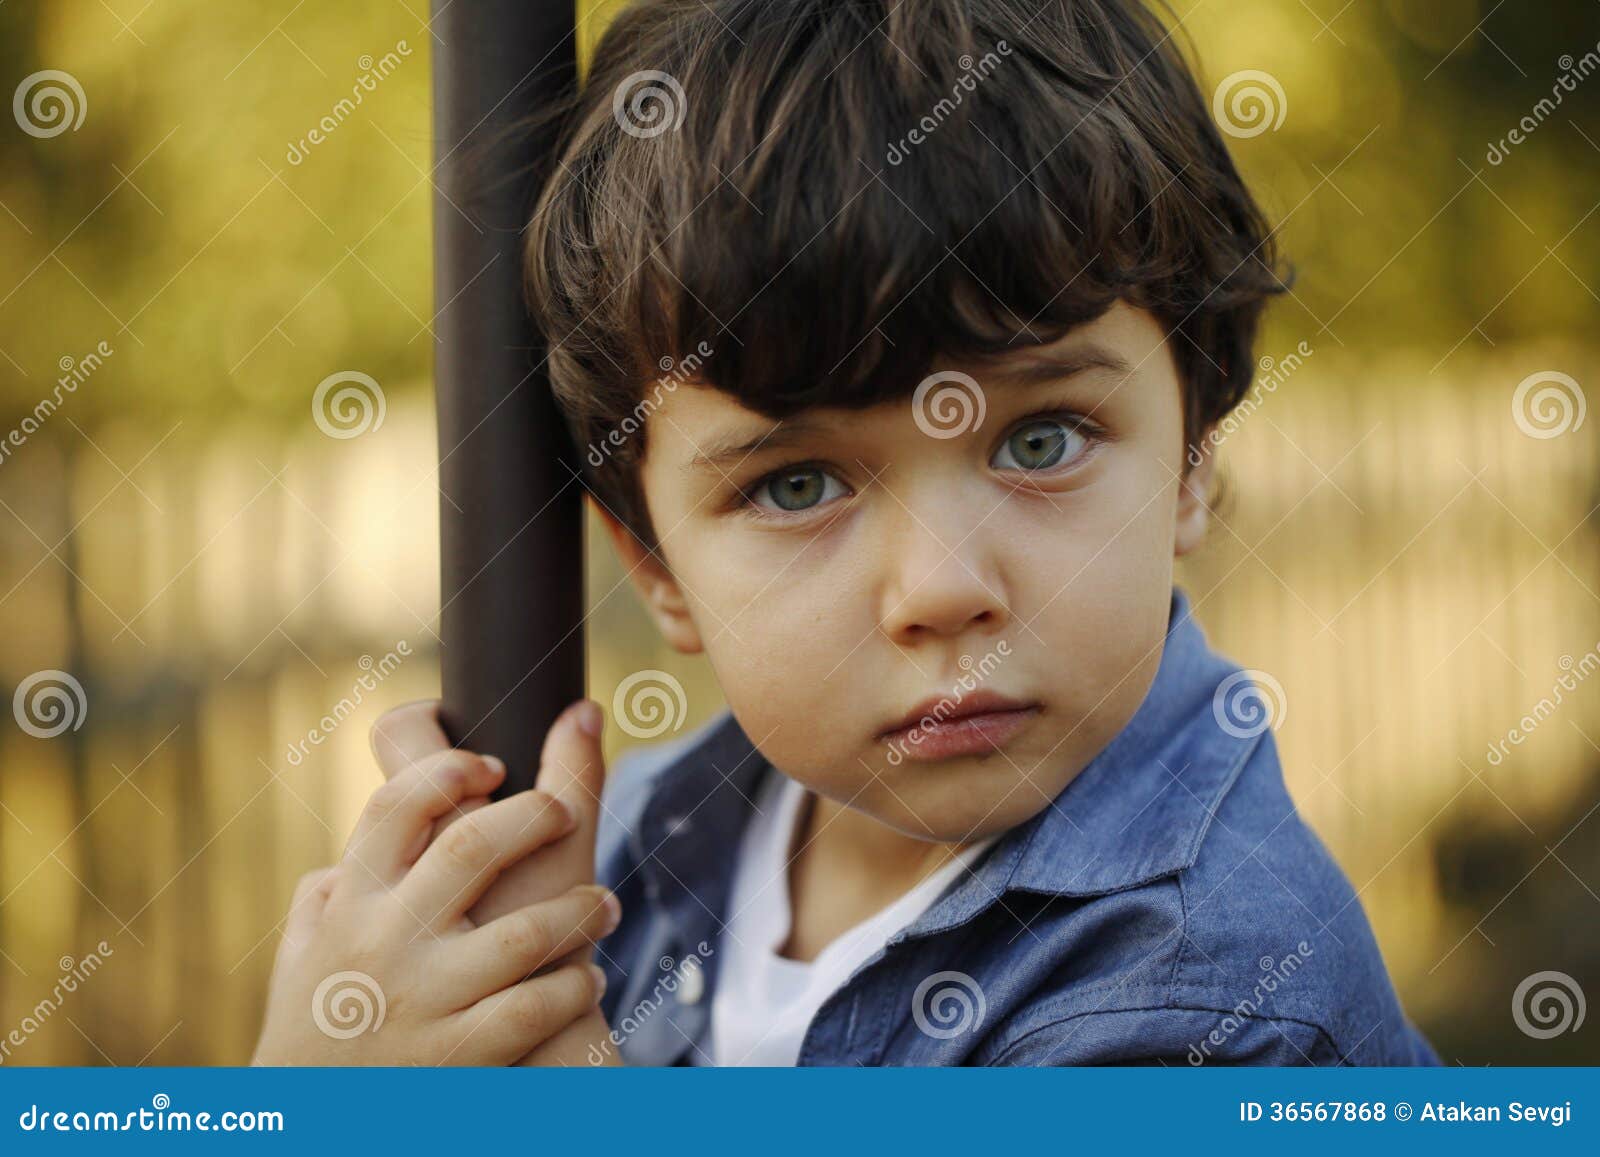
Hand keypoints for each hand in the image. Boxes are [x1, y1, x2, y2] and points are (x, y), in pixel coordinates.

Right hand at [252, 755, 618, 1065]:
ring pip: (521, 936)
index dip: (449, 770)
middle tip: (565, 812)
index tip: (493, 765)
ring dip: (579, 912)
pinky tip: (588, 979)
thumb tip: (351, 849)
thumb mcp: (300, 953)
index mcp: (348, 902)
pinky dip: (571, 989)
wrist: (306, 1128)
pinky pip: (531, 1011)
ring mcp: (422, 999)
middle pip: (471, 847)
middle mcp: (383, 941)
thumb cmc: (312, 1028)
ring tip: (604, 904)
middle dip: (533, 815)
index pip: (395, 807)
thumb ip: (325, 894)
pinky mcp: (455, 1056)